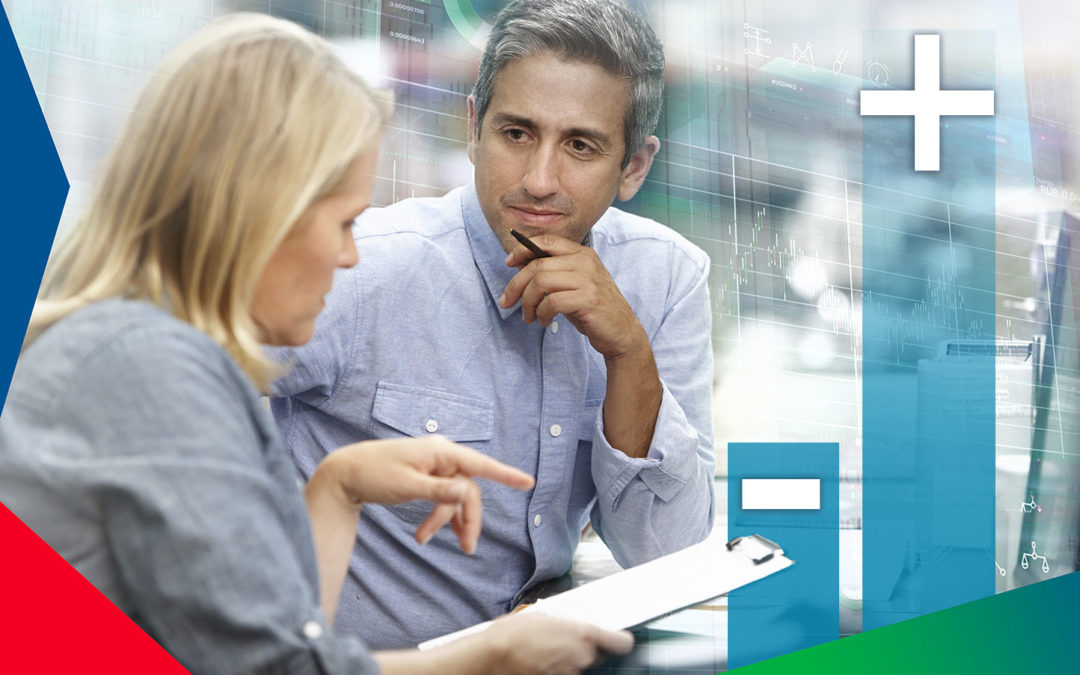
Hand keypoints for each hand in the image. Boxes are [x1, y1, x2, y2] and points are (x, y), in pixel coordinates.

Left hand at [311, 436, 533, 553]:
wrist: (345, 473)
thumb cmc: (374, 474)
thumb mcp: (406, 484)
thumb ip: (439, 490)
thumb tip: (467, 492)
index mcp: (440, 451)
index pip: (480, 463)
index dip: (506, 474)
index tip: (529, 483)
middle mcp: (441, 456)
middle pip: (468, 490)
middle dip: (466, 519)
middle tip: (466, 548)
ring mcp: (434, 466)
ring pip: (454, 497)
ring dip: (447, 520)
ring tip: (425, 541)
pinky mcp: (426, 476)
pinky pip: (443, 496)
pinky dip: (439, 515)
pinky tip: (429, 533)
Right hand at [475, 613, 632, 673]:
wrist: (492, 658)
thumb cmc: (513, 634)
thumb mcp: (544, 618)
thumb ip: (568, 626)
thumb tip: (574, 631)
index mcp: (584, 635)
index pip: (621, 643)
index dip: (620, 641)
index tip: (618, 639)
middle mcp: (583, 658)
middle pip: (596, 656)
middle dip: (585, 651)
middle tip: (563, 643)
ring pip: (579, 668)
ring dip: (569, 663)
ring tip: (545, 654)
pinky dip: (557, 671)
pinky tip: (540, 664)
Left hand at [499, 234, 648, 360]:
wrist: (622, 333)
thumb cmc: (592, 310)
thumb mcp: (572, 286)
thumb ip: (552, 273)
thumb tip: (519, 266)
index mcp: (582, 254)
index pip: (547, 240)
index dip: (522, 249)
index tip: (509, 263)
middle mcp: (585, 262)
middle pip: (537, 265)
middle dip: (516, 285)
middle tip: (507, 302)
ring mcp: (588, 280)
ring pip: (540, 282)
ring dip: (527, 302)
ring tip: (529, 316)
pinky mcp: (588, 299)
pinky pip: (552, 301)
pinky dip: (542, 313)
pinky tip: (545, 322)